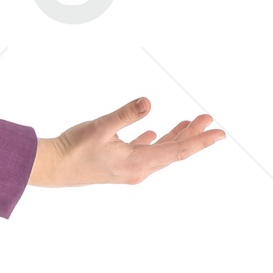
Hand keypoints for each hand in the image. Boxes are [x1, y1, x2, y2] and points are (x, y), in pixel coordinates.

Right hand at [28, 97, 223, 187]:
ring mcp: (129, 169)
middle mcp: (138, 169)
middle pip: (173, 151)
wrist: (52, 168)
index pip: (178, 151)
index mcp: (137, 162)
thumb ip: (126, 114)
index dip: (200, 141)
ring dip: (176, 137)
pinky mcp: (120, 166)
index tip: (219, 133)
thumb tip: (148, 102)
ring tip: (190, 122)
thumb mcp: (100, 128)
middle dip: (192, 134)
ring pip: (161, 152)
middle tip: (208, 118)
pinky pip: (145, 153)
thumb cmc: (73, 149)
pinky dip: (156, 142)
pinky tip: (157, 134)